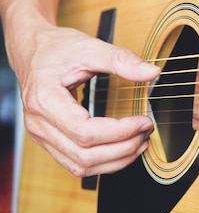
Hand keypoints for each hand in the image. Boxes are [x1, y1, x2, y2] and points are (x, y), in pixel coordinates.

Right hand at [10, 22, 159, 176]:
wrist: (33, 50)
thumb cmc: (56, 48)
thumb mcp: (89, 47)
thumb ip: (121, 60)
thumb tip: (152, 72)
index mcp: (45, 100)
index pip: (85, 132)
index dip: (119, 132)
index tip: (144, 121)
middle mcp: (39, 124)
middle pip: (84, 155)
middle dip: (122, 149)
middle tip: (146, 132)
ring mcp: (42, 135)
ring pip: (80, 165)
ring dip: (115, 160)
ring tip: (140, 142)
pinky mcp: (50, 140)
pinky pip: (76, 162)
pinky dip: (103, 161)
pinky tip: (123, 148)